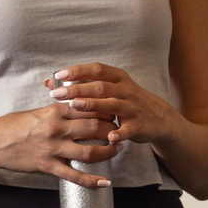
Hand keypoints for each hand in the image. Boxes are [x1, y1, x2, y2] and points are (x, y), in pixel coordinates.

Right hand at [0, 101, 118, 186]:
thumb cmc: (13, 126)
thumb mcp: (37, 111)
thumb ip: (58, 111)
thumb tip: (77, 107)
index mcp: (54, 111)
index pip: (88, 106)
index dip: (106, 109)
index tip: (115, 112)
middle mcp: (56, 128)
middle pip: (94, 127)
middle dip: (112, 129)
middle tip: (121, 131)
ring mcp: (52, 148)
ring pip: (89, 151)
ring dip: (108, 152)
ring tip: (116, 151)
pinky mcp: (47, 165)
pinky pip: (74, 175)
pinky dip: (91, 180)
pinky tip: (104, 183)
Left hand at [47, 63, 179, 155]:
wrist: (158, 117)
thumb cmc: (125, 101)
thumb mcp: (109, 89)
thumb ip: (82, 85)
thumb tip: (49, 82)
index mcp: (118, 78)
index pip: (97, 69)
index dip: (79, 71)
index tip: (60, 74)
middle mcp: (126, 90)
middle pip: (100, 86)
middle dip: (78, 89)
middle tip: (57, 93)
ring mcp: (132, 107)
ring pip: (112, 104)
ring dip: (93, 105)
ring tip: (75, 106)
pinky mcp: (138, 125)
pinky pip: (128, 129)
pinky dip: (119, 134)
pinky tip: (108, 138)